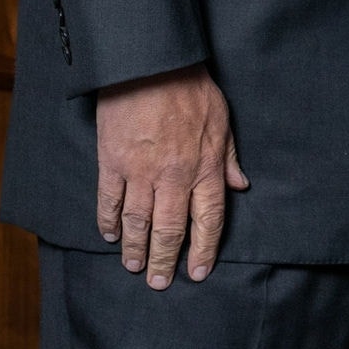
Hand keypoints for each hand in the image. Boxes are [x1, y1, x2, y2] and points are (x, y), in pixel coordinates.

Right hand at [95, 64, 248, 288]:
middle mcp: (174, 176)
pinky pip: (109, 202)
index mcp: (205, 166)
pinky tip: (110, 236)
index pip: (208, 219)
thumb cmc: (192, 88)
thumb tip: (240, 185)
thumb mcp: (223, 119)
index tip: (199, 272)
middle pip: (170, 230)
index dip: (204, 248)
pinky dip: (108, 223)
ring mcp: (140, 172)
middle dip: (166, 261)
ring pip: (138, 223)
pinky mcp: (112, 163)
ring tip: (136, 268)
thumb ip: (228, 157)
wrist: (152, 65)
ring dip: (136, 250)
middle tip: (160, 283)